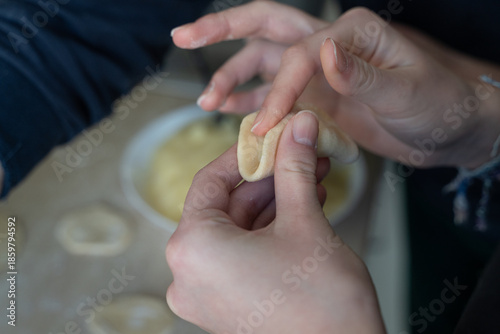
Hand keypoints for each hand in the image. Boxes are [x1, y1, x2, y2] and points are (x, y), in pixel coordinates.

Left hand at [166, 111, 384, 333]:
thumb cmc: (322, 302)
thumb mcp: (305, 222)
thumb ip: (294, 167)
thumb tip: (297, 126)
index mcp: (193, 249)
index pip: (210, 182)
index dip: (243, 155)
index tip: (270, 138)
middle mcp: (188, 274)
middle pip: (226, 207)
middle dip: (268, 180)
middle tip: (300, 156)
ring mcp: (205, 294)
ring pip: (237, 231)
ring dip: (274, 204)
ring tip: (310, 180)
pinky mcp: (225, 306)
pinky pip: (241, 255)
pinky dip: (268, 232)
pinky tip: (302, 210)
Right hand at [172, 2, 499, 168]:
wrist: (452, 126)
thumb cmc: (441, 100)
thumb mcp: (409, 89)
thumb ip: (364, 74)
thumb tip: (323, 53)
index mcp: (350, 32)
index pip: (297, 55)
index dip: (278, 90)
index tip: (265, 124)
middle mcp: (328, 45)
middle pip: (265, 29)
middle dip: (223, 30)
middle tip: (183, 36)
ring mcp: (320, 73)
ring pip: (264, 66)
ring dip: (232, 77)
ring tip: (207, 100)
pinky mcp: (319, 99)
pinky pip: (277, 96)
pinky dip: (253, 102)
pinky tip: (231, 111)